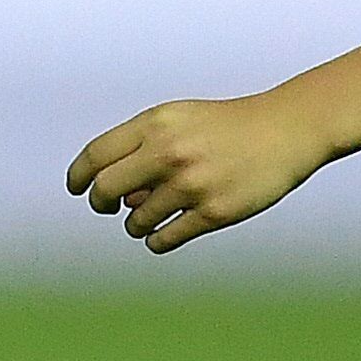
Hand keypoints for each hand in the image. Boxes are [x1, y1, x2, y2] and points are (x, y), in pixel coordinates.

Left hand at [66, 88, 326, 253]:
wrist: (284, 130)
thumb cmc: (224, 127)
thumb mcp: (178, 120)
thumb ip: (140, 146)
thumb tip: (108, 193)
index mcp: (156, 124)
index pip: (96, 155)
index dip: (78, 176)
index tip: (76, 189)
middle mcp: (169, 152)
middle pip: (105, 191)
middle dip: (101, 204)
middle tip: (109, 207)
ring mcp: (191, 184)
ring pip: (135, 221)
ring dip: (135, 224)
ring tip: (149, 217)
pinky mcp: (214, 212)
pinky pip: (163, 239)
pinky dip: (156, 240)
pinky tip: (162, 234)